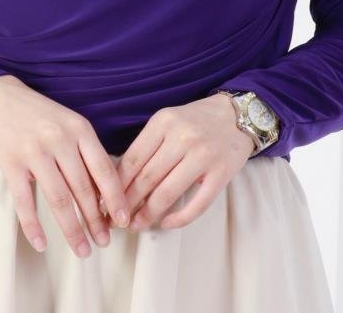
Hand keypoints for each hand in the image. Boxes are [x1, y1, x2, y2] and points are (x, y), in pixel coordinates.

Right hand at [0, 76, 130, 256]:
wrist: (0, 98)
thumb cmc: (42, 116)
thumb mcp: (70, 124)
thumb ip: (87, 154)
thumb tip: (106, 195)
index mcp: (79, 129)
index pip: (104, 169)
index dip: (115, 198)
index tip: (123, 221)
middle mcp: (59, 139)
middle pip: (82, 189)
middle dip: (95, 221)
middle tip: (104, 242)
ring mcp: (34, 151)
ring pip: (58, 199)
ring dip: (72, 229)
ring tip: (82, 250)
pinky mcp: (11, 163)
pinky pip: (24, 201)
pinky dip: (33, 226)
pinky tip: (41, 244)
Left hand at [100, 94, 254, 231]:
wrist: (238, 116)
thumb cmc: (196, 121)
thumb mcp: (168, 122)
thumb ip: (147, 146)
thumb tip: (118, 180)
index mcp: (164, 122)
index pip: (132, 159)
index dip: (116, 185)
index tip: (105, 201)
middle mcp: (182, 137)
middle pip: (147, 178)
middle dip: (128, 203)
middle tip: (116, 220)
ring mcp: (203, 156)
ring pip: (167, 193)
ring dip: (148, 214)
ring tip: (137, 225)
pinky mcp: (221, 174)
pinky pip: (197, 204)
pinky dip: (178, 218)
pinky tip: (166, 223)